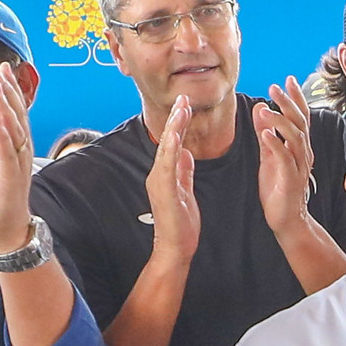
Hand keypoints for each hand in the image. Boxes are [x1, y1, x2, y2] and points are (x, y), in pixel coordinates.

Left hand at [0, 65, 36, 253]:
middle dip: (9, 92)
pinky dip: (4, 134)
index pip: (12, 112)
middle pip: (16, 115)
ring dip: (6, 106)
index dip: (8, 90)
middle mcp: (20, 150)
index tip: (2, 69)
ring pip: (14, 129)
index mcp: (13, 144)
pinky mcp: (11, 176)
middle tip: (2, 70)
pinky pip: (8, 152)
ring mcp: (18, 162)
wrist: (6, 224)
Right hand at [145, 96, 198, 267]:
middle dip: (176, 118)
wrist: (175, 248)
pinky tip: (175, 138)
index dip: (179, 123)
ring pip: (166, 149)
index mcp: (166, 173)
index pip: (173, 143)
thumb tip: (187, 153)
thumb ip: (184, 172)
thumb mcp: (186, 191)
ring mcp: (159, 182)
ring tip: (181, 110)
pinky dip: (170, 151)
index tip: (186, 104)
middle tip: (184, 98)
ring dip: (174, 129)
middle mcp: (159, 174)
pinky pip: (167, 167)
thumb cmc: (181, 224)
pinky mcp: (163, 192)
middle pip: (167, 141)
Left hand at [254, 78, 314, 235]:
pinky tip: (267, 134)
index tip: (288, 80)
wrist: (287, 220)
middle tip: (275, 88)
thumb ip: (266, 134)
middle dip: (288, 104)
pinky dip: (277, 145)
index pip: (301, 118)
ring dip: (281, 121)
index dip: (296, 98)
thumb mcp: (269, 157)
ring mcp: (299, 167)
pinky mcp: (291, 180)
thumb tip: (260, 109)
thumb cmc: (279, 190)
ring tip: (266, 109)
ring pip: (295, 138)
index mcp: (299, 148)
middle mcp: (303, 154)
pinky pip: (286, 159)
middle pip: (300, 123)